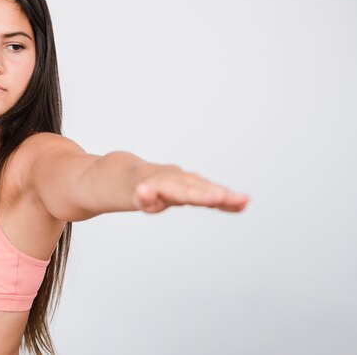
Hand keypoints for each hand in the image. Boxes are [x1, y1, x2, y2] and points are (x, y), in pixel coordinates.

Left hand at [132, 165, 248, 213]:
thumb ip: (142, 197)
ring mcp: (188, 181)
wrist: (138, 176)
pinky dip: (225, 198)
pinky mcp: (195, 186)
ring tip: (245, 202)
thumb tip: (142, 191)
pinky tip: (242, 205)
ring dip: (227, 195)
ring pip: (209, 188)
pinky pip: (212, 191)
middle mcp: (180, 179)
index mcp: (165, 183)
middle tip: (239, 200)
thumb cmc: (138, 191)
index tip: (216, 199)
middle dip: (219, 194)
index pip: (184, 192)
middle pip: (201, 188)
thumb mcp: (135, 197)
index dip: (200, 196)